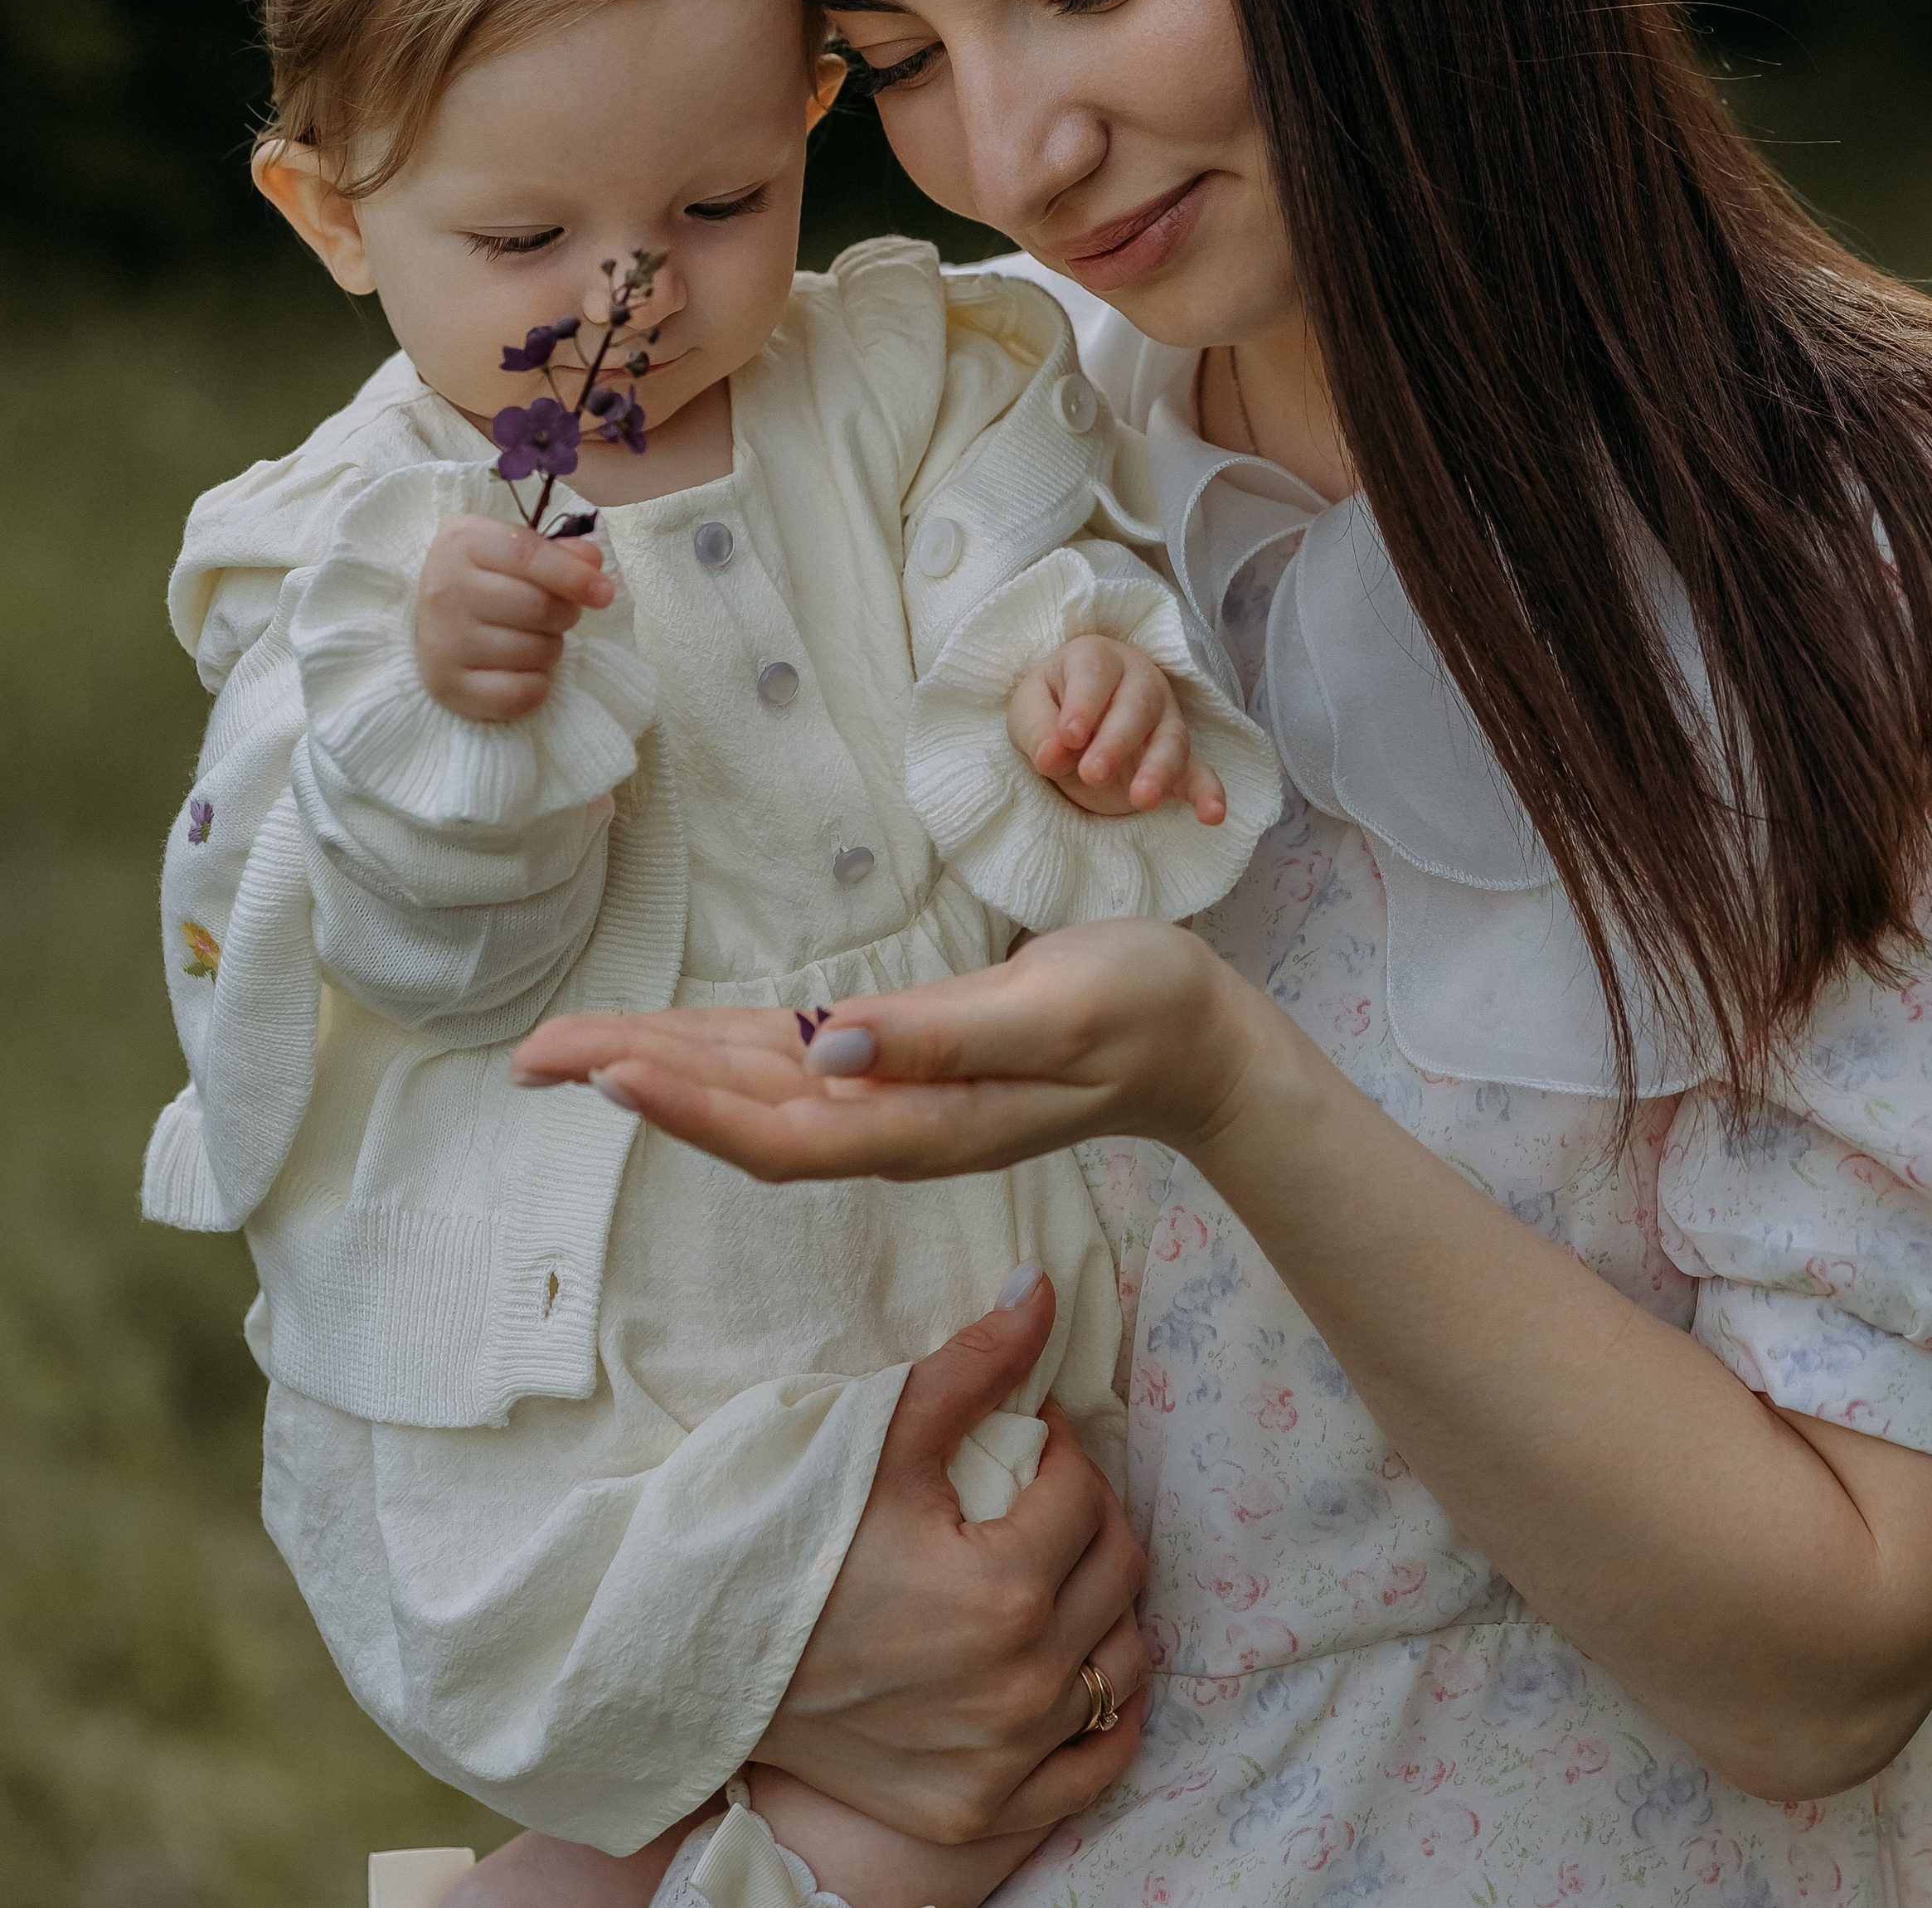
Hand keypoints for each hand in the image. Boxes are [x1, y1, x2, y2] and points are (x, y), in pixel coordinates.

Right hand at [414, 512, 614, 722]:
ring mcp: (443, 642)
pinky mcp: (447, 687)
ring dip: (550, 649)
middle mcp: (445, 591)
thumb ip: (558, 552)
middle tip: (555, 615)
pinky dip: (537, 685)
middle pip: (539, 607)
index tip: (604, 592)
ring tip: (530, 638)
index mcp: (463, 543)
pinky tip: (522, 670)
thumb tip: (593, 564)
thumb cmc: (483, 576)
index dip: (573, 575)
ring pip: (536, 652)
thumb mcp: (513, 548)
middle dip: (564, 614)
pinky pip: (521, 695)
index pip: (528, 556)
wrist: (427, 615)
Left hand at [511, 919, 1271, 1180]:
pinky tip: (663, 1044)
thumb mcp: (1059, 1009)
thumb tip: (832, 1049)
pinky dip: (711, 1055)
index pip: (776, 1129)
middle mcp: (891, 1123)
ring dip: (655, 1071)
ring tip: (562, 1052)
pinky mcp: (899, 1066)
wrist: (1197, 1043)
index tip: (598, 1071)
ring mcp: (892, 1100)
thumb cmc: (1140, 1009)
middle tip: (527, 1058)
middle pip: (737, 1117)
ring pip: (748, 1095)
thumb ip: (947, 1036)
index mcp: (922, 1118)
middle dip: (632, 1084)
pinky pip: (784, 1071)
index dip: (683, 1105)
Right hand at [749, 1276, 1150, 1844]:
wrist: (707, 1666)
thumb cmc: (792, 1542)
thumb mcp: (877, 1441)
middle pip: (1120, 1573)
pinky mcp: (985, 1812)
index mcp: (1003, 1591)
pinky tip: (1077, 1660)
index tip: (1027, 1433)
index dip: (1062, 1448)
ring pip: (1124, 1663)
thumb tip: (1044, 1288)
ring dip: (1105, 1603)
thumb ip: (973, 1366)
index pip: (1086, 1495)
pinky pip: (1099, 1763)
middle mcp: (1020, 1686)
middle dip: (1092, 1512)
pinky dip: (1107, 1711)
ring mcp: (1006, 1759)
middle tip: (1045, 1490)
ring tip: (1057, 1565)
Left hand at [1006, 636, 1226, 822]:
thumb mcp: (1028, 710)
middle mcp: (1139, 683)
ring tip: (1142, 799)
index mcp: (1097, 659)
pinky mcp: (1178, 759)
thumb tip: (1051, 756)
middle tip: (1092, 773)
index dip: (1084, 704)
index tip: (1069, 736)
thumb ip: (1037, 729)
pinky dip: (1208, 792)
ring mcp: (1164, 720)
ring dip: (1159, 769)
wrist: (1076, 721)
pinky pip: (1199, 772)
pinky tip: (1213, 815)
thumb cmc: (1052, 707)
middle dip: (1117, 741)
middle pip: (1138, 707)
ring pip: (1171, 739)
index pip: (1095, 674)